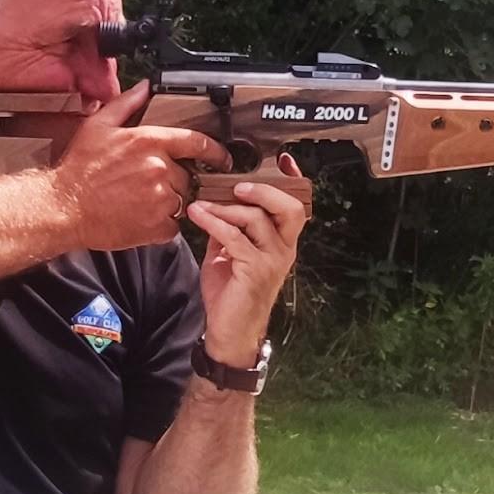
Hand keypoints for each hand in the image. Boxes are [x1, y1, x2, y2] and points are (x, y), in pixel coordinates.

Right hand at [49, 79, 230, 251]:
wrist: (64, 207)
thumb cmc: (78, 170)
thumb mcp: (98, 126)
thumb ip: (127, 104)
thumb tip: (144, 88)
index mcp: (149, 142)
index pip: (197, 143)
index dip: (215, 151)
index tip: (221, 158)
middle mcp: (160, 169)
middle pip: (186, 175)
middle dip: (173, 179)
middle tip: (146, 184)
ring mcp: (160, 199)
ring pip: (180, 200)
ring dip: (167, 202)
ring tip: (139, 201)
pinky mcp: (156, 226)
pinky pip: (172, 225)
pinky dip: (161, 224)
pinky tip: (140, 217)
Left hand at [187, 154, 308, 360]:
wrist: (229, 333)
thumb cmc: (230, 294)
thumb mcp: (228, 253)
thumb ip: (228, 227)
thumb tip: (215, 201)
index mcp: (281, 242)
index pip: (296, 206)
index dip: (293, 181)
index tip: (284, 160)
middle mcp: (284, 249)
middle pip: (290, 207)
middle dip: (265, 190)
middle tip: (238, 185)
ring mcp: (272, 261)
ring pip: (258, 219)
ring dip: (226, 206)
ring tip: (202, 201)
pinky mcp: (255, 271)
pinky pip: (235, 237)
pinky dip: (214, 222)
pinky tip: (197, 215)